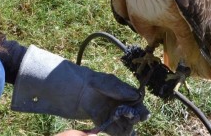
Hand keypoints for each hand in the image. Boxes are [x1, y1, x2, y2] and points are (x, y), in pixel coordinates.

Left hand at [11, 45, 149, 135]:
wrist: (69, 86)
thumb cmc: (88, 80)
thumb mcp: (104, 82)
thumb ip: (119, 89)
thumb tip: (137, 95)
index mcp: (120, 91)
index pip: (135, 101)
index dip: (140, 108)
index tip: (142, 114)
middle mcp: (115, 102)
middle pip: (130, 113)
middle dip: (133, 118)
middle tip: (132, 120)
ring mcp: (108, 111)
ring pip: (122, 122)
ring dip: (126, 127)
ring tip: (128, 130)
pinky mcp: (99, 119)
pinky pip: (110, 127)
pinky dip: (116, 131)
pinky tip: (121, 134)